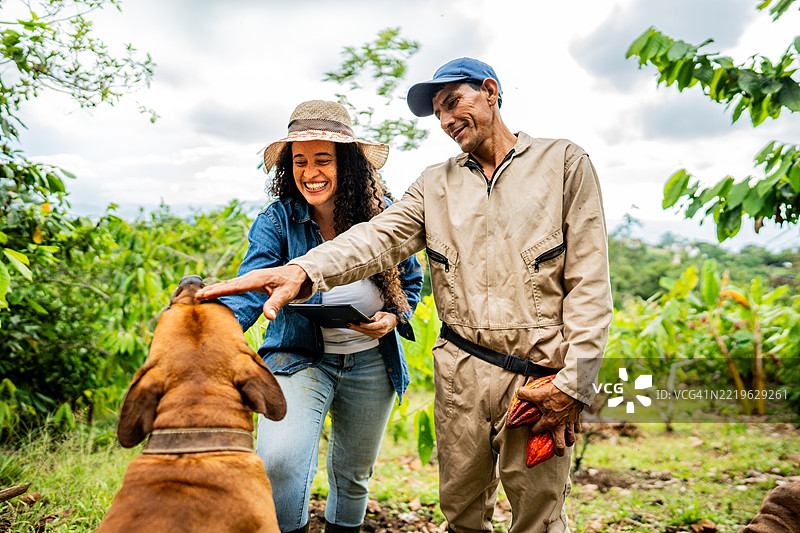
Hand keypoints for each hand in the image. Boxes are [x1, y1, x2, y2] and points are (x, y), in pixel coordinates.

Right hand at [195, 264, 310, 319]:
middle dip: (212, 290)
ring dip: (215, 288)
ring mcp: (249, 278)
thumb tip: (269, 317)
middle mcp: (251, 276)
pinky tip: (214, 293)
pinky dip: (222, 288)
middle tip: (196, 296)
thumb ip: (275, 305)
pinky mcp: (250, 281)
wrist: (297, 273)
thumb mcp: (286, 295)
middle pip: (228, 284)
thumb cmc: (291, 284)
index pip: (235, 286)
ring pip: (229, 283)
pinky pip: (233, 285)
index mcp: (257, 279)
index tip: (205, 294)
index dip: (219, 290)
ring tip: (200, 295)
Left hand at [347, 311, 397, 338]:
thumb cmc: (387, 317)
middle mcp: (381, 331)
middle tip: (349, 324)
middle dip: (357, 327)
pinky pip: (366, 333)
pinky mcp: (375, 336)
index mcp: (384, 325)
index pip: (374, 326)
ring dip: (357, 329)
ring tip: (349, 325)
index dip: (366, 325)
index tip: (359, 323)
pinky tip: (354, 327)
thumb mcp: (384, 313)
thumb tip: (372, 319)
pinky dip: (360, 330)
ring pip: (366, 332)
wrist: (393, 323)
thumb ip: (378, 316)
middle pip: (368, 330)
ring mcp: (378, 335)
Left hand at [514, 381, 582, 456]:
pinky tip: (573, 428)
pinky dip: (575, 430)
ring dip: (568, 442)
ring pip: (570, 439)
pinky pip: (578, 429)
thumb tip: (517, 392)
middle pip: (560, 446)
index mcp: (547, 422)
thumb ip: (525, 394)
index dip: (532, 429)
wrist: (572, 389)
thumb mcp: (536, 393)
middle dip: (558, 451)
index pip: (536, 431)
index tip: (531, 427)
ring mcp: (569, 424)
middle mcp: (559, 426)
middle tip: (556, 451)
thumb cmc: (554, 393)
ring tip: (565, 442)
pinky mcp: (577, 419)